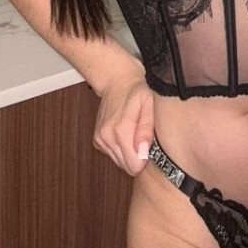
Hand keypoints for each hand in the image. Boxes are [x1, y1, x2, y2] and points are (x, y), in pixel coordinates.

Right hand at [92, 59, 155, 175]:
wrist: (117, 80)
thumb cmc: (137, 90)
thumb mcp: (149, 103)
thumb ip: (147, 128)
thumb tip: (143, 150)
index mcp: (121, 129)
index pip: (134, 165)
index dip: (146, 158)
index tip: (150, 145)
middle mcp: (106, 136)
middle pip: (127, 166)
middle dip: (138, 156)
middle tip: (144, 137)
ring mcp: (100, 139)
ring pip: (120, 162)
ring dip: (130, 152)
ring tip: (135, 132)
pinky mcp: (97, 140)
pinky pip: (113, 155)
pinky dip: (122, 148)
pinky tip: (126, 133)